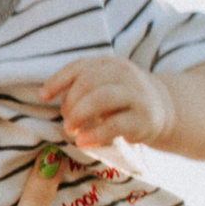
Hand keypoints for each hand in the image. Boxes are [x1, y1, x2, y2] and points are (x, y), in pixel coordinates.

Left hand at [39, 55, 172, 153]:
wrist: (161, 109)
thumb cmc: (120, 98)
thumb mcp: (102, 85)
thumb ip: (79, 85)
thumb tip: (45, 94)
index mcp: (109, 63)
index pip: (78, 67)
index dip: (57, 81)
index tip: (43, 96)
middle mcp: (124, 74)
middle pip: (88, 82)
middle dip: (70, 102)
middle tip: (65, 119)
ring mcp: (136, 95)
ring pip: (101, 98)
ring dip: (80, 115)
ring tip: (70, 130)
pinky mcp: (144, 118)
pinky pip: (115, 124)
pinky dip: (94, 134)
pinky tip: (83, 141)